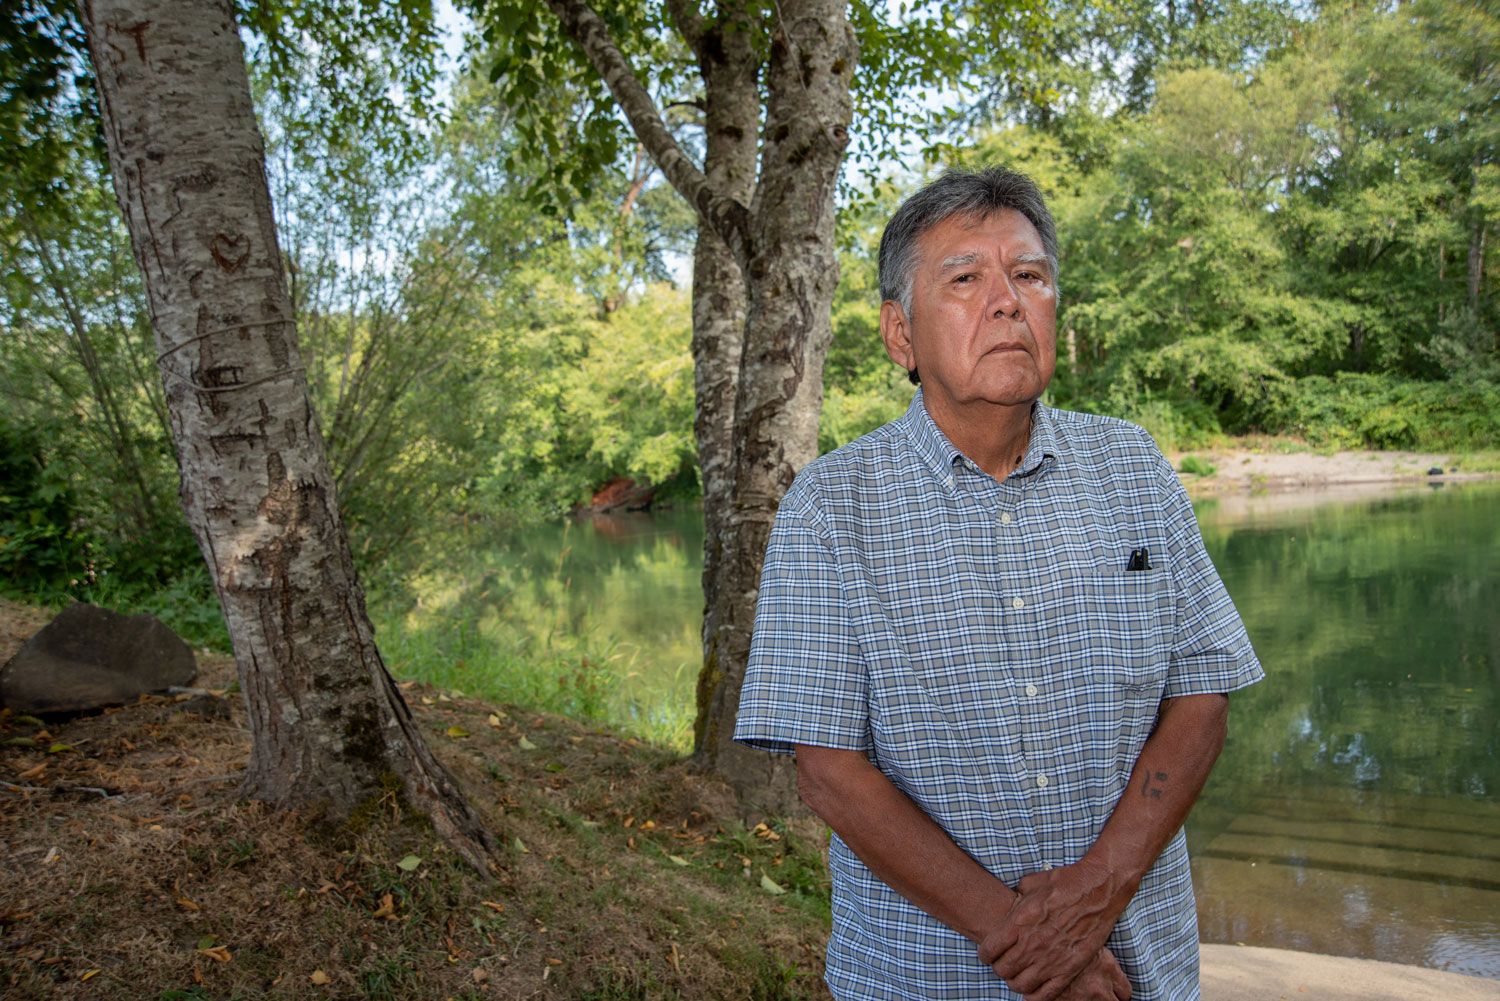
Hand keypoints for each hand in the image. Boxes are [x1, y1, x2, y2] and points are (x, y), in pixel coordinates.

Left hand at [977, 860, 1124, 1000]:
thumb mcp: (1030, 885)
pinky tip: (1032, 989)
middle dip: (998, 967)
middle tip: (1002, 962)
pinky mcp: (1070, 968)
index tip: (987, 953)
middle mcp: (1034, 943)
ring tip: (1016, 974)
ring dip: (1014, 981)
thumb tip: (1005, 910)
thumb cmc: (1064, 882)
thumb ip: (1014, 902)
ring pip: (1020, 984)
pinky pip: (1046, 994)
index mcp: (1020, 921)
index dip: (984, 954)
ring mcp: (1052, 958)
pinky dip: (1034, 995)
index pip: (990, 949)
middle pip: (1003, 969)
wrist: (1098, 889)